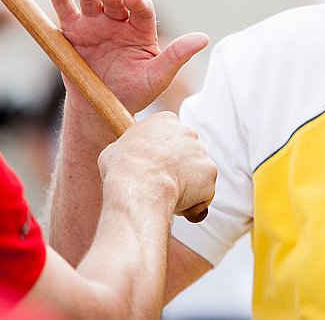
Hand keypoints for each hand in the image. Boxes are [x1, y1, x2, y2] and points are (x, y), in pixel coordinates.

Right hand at [44, 0, 208, 114]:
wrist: (103, 108)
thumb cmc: (136, 91)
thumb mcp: (159, 75)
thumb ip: (178, 55)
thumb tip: (204, 38)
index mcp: (141, 30)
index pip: (142, 10)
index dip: (139, 3)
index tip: (134, 1)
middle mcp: (118, 22)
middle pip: (116, 1)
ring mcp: (95, 25)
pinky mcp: (72, 32)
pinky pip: (63, 9)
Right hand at [98, 112, 216, 215]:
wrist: (139, 186)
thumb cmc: (122, 169)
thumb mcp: (115, 150)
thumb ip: (130, 148)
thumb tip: (127, 155)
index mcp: (165, 121)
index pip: (169, 135)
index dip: (162, 153)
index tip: (155, 165)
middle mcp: (188, 132)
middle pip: (187, 153)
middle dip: (178, 168)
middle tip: (161, 183)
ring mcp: (202, 152)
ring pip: (196, 173)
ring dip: (186, 185)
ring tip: (165, 195)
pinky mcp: (210, 172)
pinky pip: (204, 190)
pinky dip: (195, 200)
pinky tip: (177, 203)